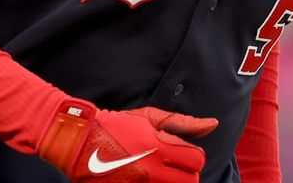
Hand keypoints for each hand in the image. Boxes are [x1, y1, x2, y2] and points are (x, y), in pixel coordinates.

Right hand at [38, 100, 217, 181]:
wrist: (80, 142)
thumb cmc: (117, 125)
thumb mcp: (148, 117)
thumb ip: (182, 123)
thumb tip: (213, 124)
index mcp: (157, 146)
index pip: (197, 160)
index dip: (192, 156)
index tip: (181, 154)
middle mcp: (150, 170)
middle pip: (191, 182)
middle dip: (186, 174)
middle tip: (171, 166)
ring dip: (170, 182)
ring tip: (158, 174)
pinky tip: (146, 179)